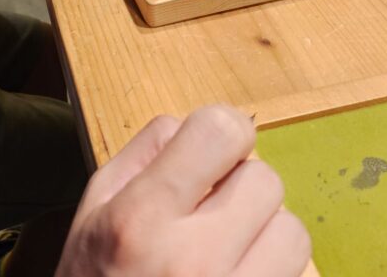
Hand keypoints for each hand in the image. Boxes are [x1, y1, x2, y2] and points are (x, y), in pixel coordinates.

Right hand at [56, 105, 310, 276]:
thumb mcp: (92, 212)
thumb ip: (141, 155)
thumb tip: (192, 125)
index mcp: (142, 219)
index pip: (220, 131)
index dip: (220, 134)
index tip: (211, 153)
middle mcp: (193, 261)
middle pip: (265, 180)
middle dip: (241, 191)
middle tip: (212, 215)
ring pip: (294, 233)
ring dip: (267, 238)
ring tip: (228, 257)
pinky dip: (279, 276)